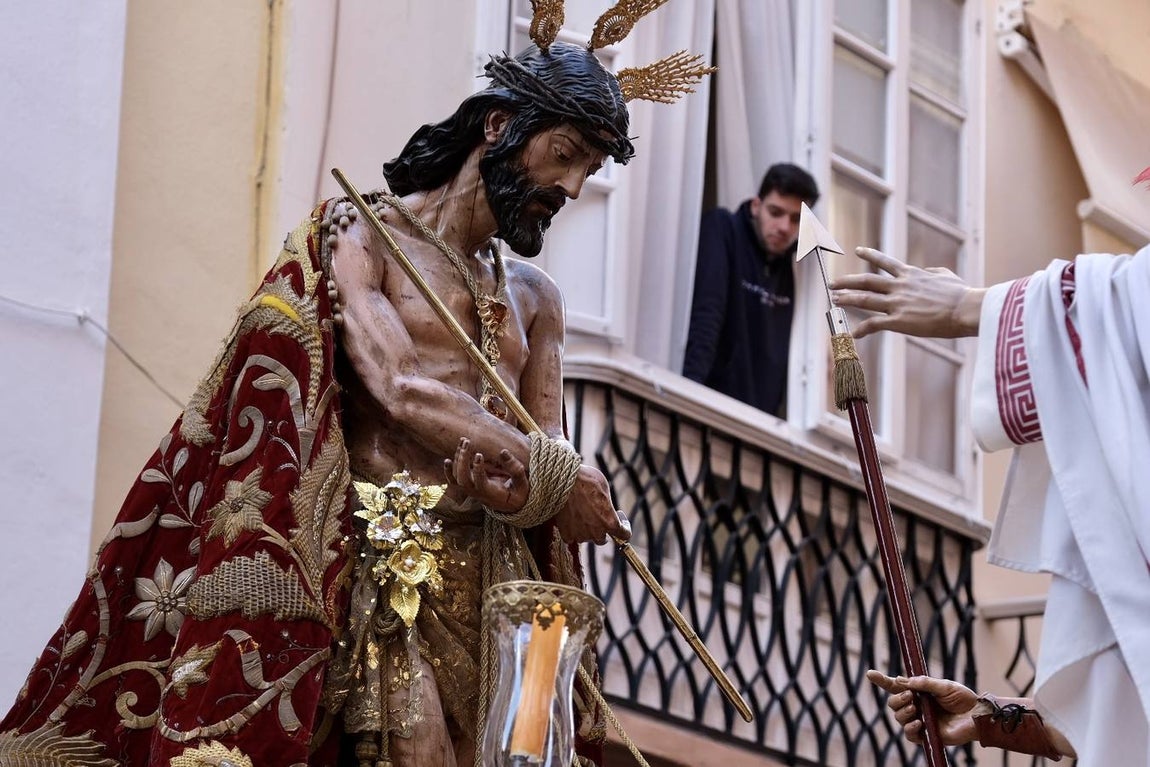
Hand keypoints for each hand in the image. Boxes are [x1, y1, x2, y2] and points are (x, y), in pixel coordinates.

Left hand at [443, 437, 527, 512]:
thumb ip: (515, 468)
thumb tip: (503, 451)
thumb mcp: (522, 483)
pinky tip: (447, 459)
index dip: (477, 469)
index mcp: (491, 493)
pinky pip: (453, 480)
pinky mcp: (467, 485)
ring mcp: (470, 489)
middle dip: (462, 460)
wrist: (510, 504)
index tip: (479, 454)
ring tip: (464, 440)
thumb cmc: (518, 492)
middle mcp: (477, 492)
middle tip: (467, 441)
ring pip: (456, 477)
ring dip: (458, 458)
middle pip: (462, 479)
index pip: (479, 482)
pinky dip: (448, 470)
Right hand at [554, 464, 631, 544]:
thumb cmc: (586, 480)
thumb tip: (605, 508)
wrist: (563, 480)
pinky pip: (571, 537)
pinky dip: (572, 531)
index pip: (624, 535)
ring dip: (586, 530)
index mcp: (610, 521)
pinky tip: (572, 519)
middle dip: (602, 530)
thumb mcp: (605, 489)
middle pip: (602, 539)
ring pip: (586, 538)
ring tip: (582, 515)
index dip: (624, 528)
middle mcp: (596, 531)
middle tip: (598, 517)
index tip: (620, 519)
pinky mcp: (566, 532)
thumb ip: (607, 505)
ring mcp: (580, 534)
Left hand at [831, 247, 984, 338]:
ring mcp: (898, 303)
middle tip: (832, 282)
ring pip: (864, 300)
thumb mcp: (946, 276)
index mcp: (911, 274)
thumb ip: (933, 272)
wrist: (965, 308)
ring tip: (834, 300)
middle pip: (866, 281)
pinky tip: (854, 334)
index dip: (870, 255)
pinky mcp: (899, 321)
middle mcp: (900, 286)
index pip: (885, 262)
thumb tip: (928, 271)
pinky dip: (862, 329)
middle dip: (847, 281)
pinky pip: (875, 324)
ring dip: (847, 299)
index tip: (857, 250)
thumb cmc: (961, 294)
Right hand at [866, 669, 978, 746]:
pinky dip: (910, 728)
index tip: (870, 674)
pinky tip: (918, 723)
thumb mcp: (945, 685)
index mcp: (918, 692)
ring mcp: (919, 721)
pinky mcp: (926, 735)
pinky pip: (909, 735)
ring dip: (903, 712)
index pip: (896, 686)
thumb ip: (925, 683)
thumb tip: (904, 681)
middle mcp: (916, 706)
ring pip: (898, 718)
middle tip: (910, 696)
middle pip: (893, 703)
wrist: (977, 717)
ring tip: (915, 709)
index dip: (882, 680)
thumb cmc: (963, 699)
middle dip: (897, 699)